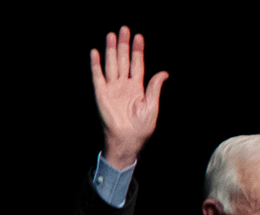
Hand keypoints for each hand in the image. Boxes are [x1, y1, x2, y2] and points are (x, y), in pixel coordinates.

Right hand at [92, 26, 167, 169]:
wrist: (127, 140)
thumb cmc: (141, 127)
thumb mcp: (152, 106)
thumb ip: (155, 88)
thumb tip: (164, 73)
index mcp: (137, 87)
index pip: (137, 64)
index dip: (138, 50)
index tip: (139, 36)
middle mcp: (124, 85)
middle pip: (124, 60)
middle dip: (124, 44)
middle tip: (124, 29)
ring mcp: (112, 88)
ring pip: (112, 64)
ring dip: (111, 50)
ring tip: (112, 35)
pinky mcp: (101, 94)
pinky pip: (98, 76)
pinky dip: (96, 65)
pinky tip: (95, 52)